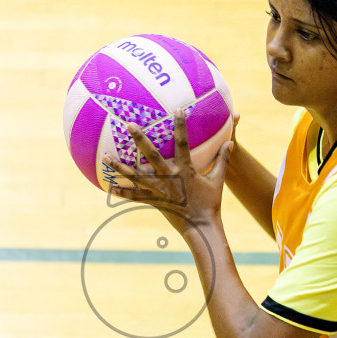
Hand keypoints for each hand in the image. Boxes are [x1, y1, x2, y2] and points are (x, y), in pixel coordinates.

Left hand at [104, 111, 233, 233]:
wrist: (200, 227)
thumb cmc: (210, 203)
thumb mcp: (217, 180)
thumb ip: (222, 159)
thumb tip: (230, 142)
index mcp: (185, 169)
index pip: (183, 143)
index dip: (180, 126)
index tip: (177, 109)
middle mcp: (169, 177)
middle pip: (151, 155)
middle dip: (140, 139)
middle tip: (129, 124)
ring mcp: (159, 189)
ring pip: (136, 176)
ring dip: (119, 166)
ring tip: (106, 157)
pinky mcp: (154, 201)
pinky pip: (135, 196)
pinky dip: (122, 192)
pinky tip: (109, 186)